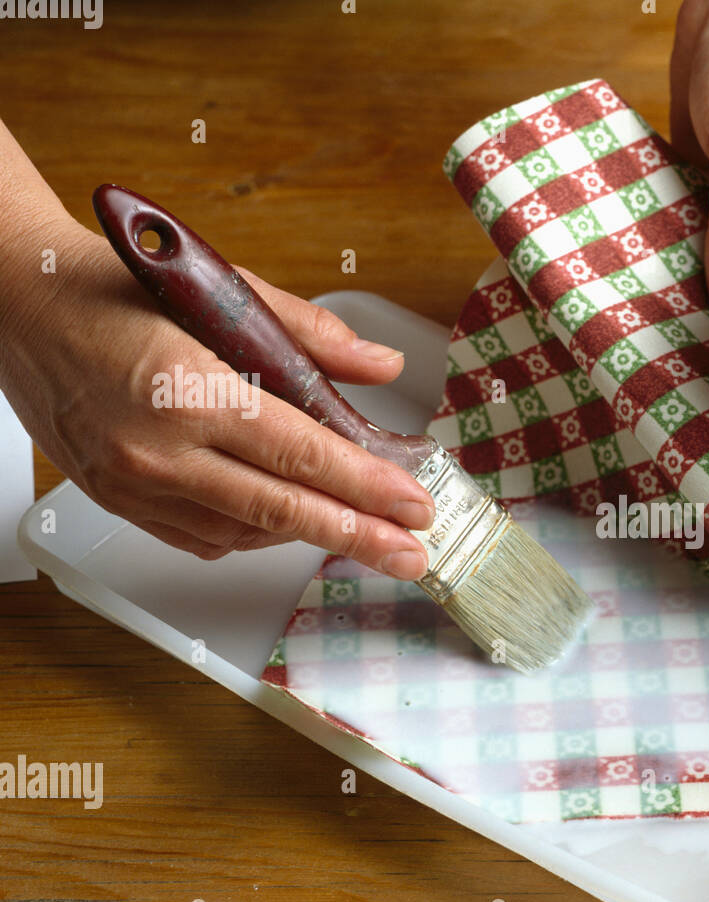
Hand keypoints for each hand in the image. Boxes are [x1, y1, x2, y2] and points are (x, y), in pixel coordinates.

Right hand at [0, 219, 435, 579]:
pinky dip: (255, 533)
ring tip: (364, 532)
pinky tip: (290, 520)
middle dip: (359, 537)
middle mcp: (158, 450)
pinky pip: (203, 537)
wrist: (10, 302)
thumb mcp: (216, 287)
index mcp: (187, 390)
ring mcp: (133, 484)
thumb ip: (308, 333)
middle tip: (413, 554)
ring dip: (310, 534)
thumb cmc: (108, 287)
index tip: (414, 507)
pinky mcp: (118, 500)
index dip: (366, 488)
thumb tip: (381, 364)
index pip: (302, 454)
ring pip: (245, 532)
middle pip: (282, 511)